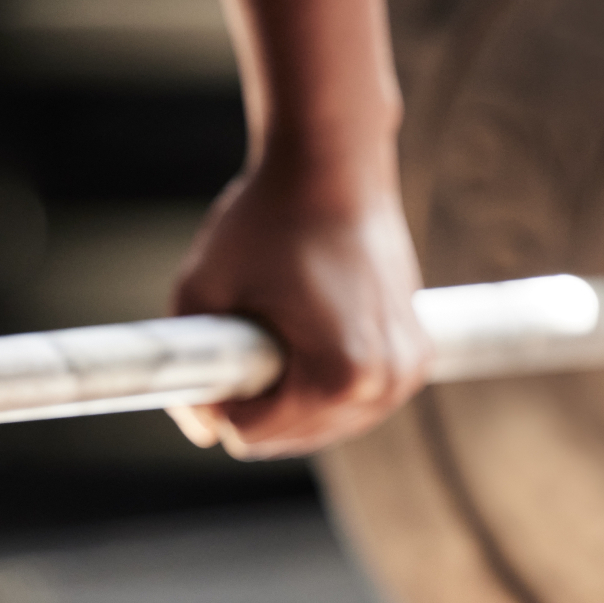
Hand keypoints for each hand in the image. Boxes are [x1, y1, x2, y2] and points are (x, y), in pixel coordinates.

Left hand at [170, 158, 428, 457]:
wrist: (333, 165)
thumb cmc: (264, 219)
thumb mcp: (200, 290)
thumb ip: (186, 369)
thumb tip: (206, 432)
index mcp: (341, 377)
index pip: (252, 435)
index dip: (222, 391)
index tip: (228, 332)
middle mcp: (387, 384)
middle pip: (291, 438)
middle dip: (260, 395)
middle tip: (256, 320)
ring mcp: (408, 372)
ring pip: (324, 424)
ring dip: (292, 392)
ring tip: (288, 319)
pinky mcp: (418, 356)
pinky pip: (353, 400)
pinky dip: (324, 380)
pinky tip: (315, 325)